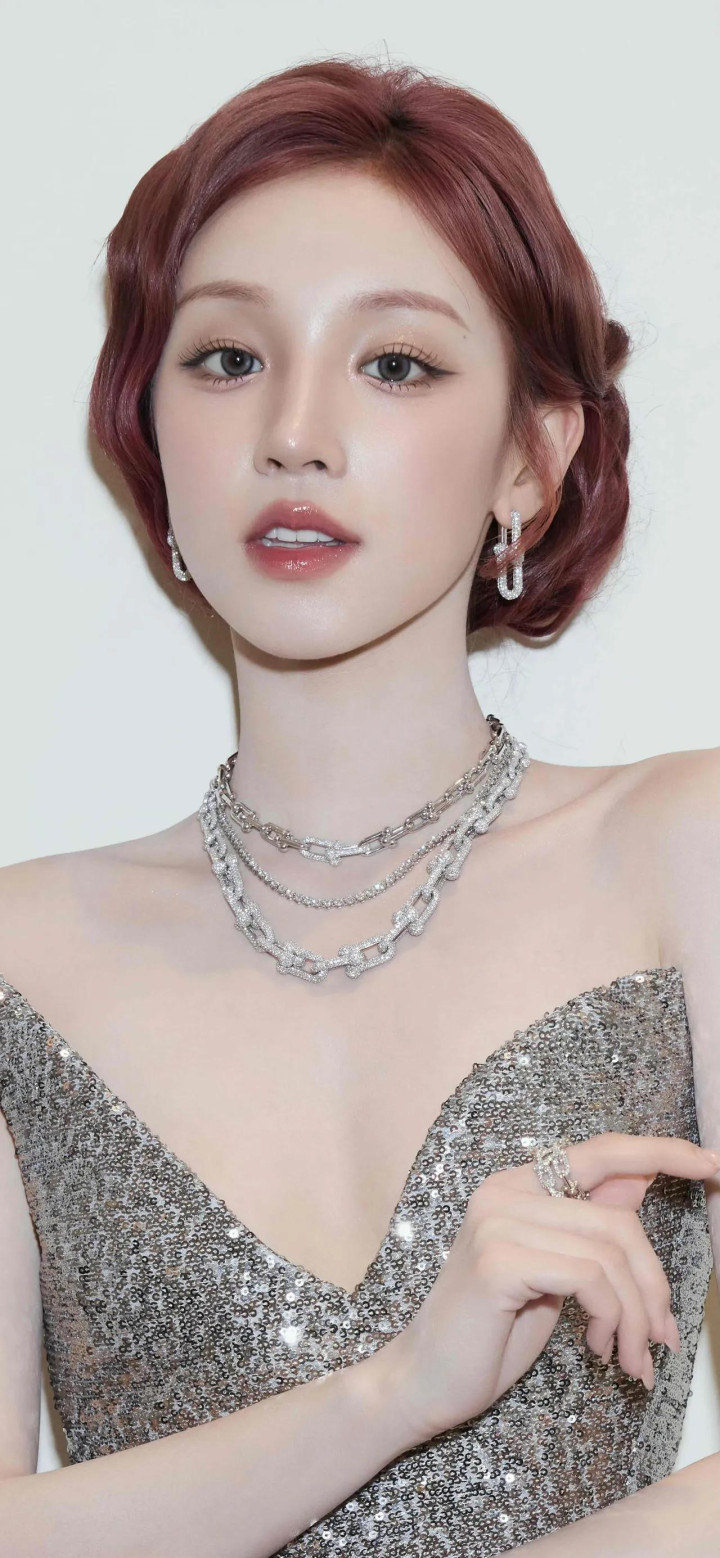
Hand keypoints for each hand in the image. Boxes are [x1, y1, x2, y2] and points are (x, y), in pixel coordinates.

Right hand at [380, 1132, 717, 1444]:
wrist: (424, 1382)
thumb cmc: (490, 1332)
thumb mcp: (552, 1273)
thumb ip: (588, 1226)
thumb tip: (642, 1179)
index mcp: (517, 1186)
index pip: (601, 1152)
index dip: (659, 1151)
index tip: (710, 1163)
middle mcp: (504, 1191)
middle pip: (619, 1219)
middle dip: (653, 1285)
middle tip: (661, 1337)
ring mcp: (497, 1222)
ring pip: (611, 1253)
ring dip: (636, 1317)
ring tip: (630, 1357)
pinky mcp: (498, 1261)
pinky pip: (589, 1279)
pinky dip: (612, 1319)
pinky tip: (599, 1350)